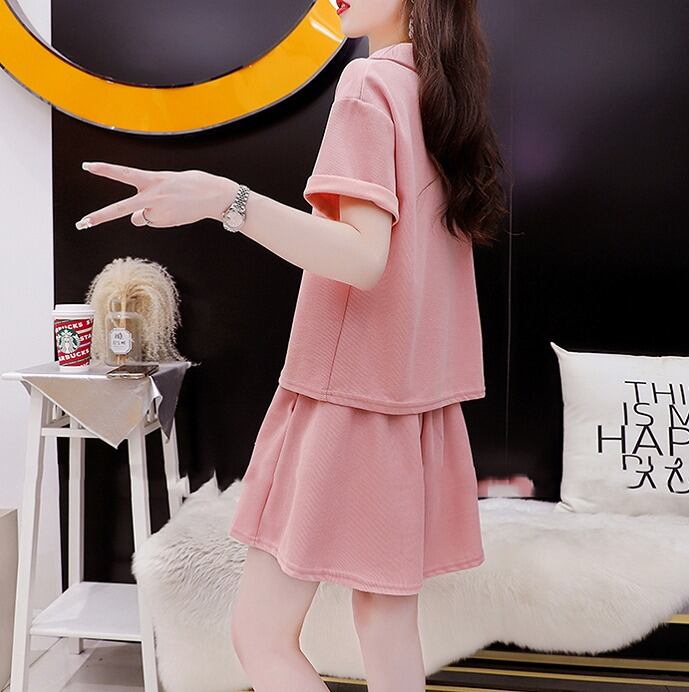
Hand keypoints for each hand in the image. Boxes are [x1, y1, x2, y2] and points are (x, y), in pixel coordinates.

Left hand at [75, 162, 237, 229]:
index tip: (87, 167)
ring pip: (143, 217)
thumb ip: (147, 197)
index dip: (104, 169)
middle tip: (81, 223)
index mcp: (152, 179)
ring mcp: (158, 213)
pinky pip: (154, 222)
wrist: (215, 196)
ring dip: (152, 213)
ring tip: (172, 205)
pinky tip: (175, 212)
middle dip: (99, 216)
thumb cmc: (191, 184)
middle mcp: (152, 197)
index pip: (123, 173)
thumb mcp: (166, 183)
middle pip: (120, 209)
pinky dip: (161, 218)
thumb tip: (134, 220)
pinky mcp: (164, 223)